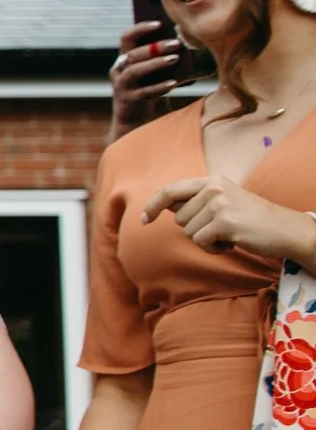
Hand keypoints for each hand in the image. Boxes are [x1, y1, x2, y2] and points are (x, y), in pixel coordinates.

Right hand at [109, 20, 183, 140]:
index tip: (159, 23)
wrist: (135, 117)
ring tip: (175, 59)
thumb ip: (159, 57)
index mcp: (124, 58)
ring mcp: (121, 85)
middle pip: (133, 53)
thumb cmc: (148, 87)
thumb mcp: (151, 70)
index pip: (126, 37)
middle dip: (155, 47)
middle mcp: (119, 70)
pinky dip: (159, 87)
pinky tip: (173, 83)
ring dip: (155, 64)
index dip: (140, 28)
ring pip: (135, 71)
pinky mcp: (128, 100)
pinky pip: (144, 92)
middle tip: (176, 43)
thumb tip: (183, 43)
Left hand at [139, 175, 315, 262]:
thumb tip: (162, 205)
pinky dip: (213, 248)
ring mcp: (219, 204)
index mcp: (211, 181)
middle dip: (196, 230)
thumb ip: (195, 201)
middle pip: (179, 219)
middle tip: (222, 228)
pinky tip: (232, 242)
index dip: (152, 206)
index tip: (143, 220)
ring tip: (229, 234)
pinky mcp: (225, 222)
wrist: (285, 229)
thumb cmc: (251, 219)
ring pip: (189, 232)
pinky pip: (201, 242)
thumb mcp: (223, 201)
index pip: (169, 190)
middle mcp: (214, 188)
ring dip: (206, 240)